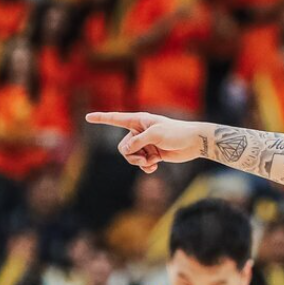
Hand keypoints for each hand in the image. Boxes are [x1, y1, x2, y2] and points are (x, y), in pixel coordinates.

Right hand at [86, 111, 205, 172]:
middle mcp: (140, 131)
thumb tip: (125, 150)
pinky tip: (154, 167)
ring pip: (131, 157)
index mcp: (139, 121)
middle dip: (131, 155)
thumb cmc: (177, 133)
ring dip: (139, 162)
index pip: (116, 119)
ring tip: (151, 162)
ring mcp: (146, 143)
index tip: (87, 117)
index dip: (101, 119)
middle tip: (143, 158)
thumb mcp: (155, 135)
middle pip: (123, 147)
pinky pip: (141, 163)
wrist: (194, 143)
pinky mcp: (153, 153)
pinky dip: (145, 166)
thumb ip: (138, 141)